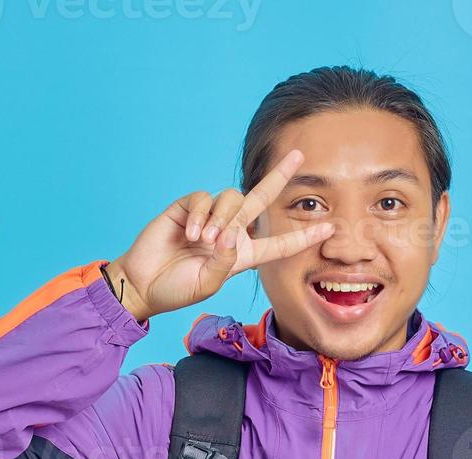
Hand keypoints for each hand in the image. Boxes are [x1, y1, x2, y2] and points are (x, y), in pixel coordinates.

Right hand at [104, 149, 333, 321]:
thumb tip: (230, 236)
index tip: (329, 227)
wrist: (142, 284)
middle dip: (280, 176)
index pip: (278, 244)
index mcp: (242, 255)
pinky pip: (203, 199)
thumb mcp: (206, 284)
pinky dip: (200, 216)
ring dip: (222, 220)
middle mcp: (230, 232)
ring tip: (204, 243)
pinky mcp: (187, 207)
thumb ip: (223, 263)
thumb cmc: (176, 289)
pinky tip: (189, 235)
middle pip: (260, 199)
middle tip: (299, 156)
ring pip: (231, 199)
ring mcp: (209, 217)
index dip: (302, 236)